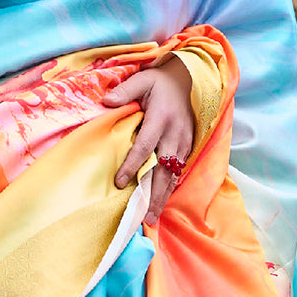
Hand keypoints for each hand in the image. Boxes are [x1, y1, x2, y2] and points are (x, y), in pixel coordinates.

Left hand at [102, 57, 195, 225]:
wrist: (189, 79)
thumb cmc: (160, 81)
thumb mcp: (142, 79)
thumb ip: (124, 91)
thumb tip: (106, 102)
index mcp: (160, 118)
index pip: (145, 146)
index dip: (132, 165)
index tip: (119, 182)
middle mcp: (174, 133)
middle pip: (163, 169)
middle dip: (153, 194)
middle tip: (142, 216)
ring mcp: (184, 142)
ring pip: (173, 175)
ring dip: (163, 197)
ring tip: (151, 217)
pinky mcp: (188, 146)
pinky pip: (179, 171)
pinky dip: (170, 188)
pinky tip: (161, 202)